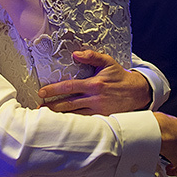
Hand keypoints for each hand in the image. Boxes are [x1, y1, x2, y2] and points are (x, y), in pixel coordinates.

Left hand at [37, 50, 151, 114]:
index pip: (70, 87)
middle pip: (69, 104)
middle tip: (39, 108)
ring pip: (74, 115)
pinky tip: (62, 123)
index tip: (42, 92)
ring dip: (60, 115)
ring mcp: (98, 110)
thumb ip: (92, 56)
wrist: (137, 92)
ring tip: (46, 116)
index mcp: (94, 84)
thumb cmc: (120, 76)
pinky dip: (72, 122)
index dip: (54, 90)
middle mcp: (95, 99)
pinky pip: (84, 120)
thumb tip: (76, 53)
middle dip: (52, 106)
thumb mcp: (108, 62)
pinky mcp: (101, 117)